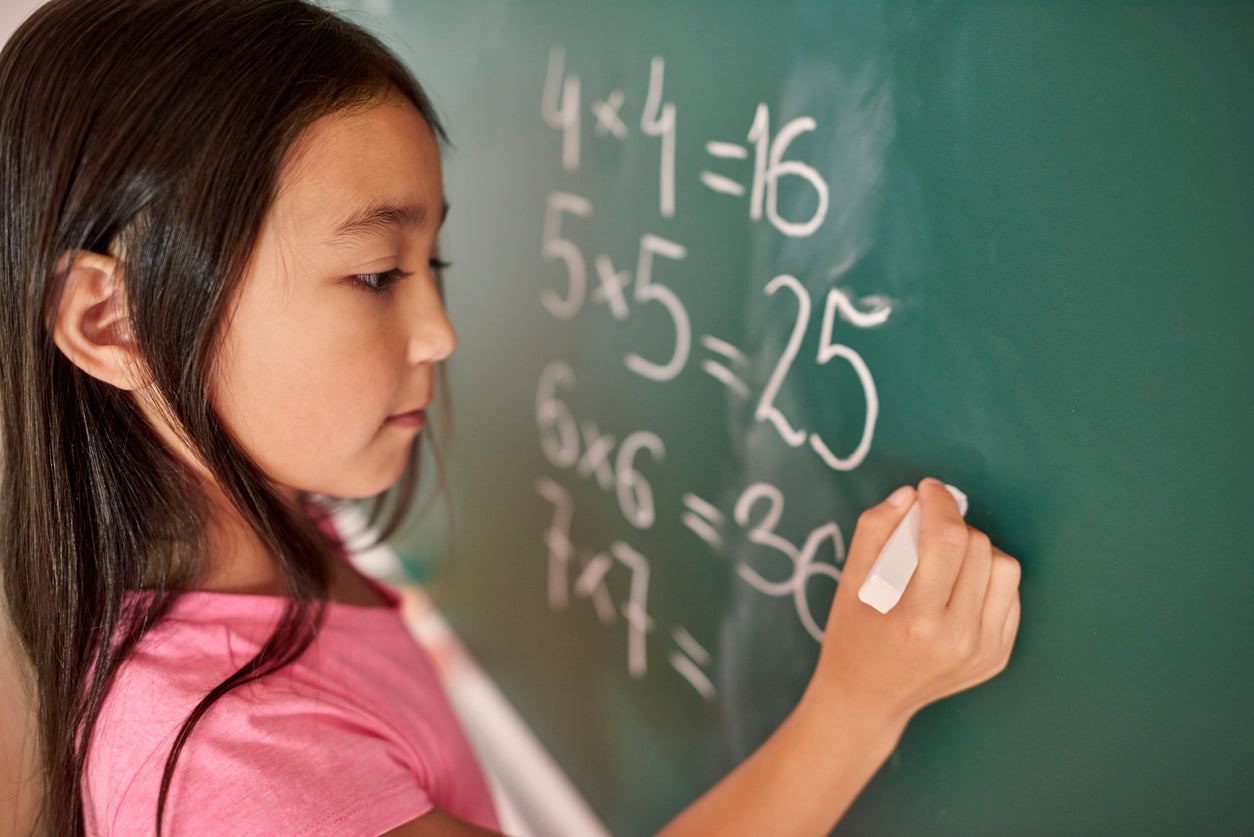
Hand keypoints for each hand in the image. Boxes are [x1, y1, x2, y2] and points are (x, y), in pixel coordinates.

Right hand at [810, 478, 1020, 730]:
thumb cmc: (853, 635)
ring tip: (947, 559)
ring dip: (976, 550)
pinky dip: (987, 578)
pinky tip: (959, 586)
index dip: (940, 503)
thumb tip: (910, 495)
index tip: (927, 491)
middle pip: (977, 546)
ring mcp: (983, 651)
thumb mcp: (849, 582)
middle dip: (952, 525)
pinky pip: (1010, 594)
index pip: (947, 539)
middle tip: (927, 530)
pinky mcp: (998, 656)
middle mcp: (957, 638)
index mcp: (916, 619)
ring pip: (1004, 566)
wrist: (867, 698)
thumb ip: (875, 530)